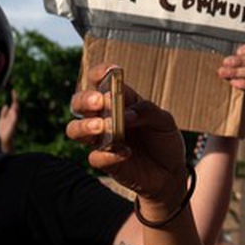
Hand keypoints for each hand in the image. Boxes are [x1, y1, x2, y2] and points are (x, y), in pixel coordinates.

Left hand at [0, 90, 19, 152]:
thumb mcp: (2, 119)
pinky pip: (14, 119)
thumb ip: (4, 113)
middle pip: (16, 106)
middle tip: (14, 92)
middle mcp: (14, 116)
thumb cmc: (4, 130)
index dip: (14, 97)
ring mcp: (14, 121)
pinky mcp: (12, 126)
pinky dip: (15, 115)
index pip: (14, 104)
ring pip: (16, 112)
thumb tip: (6, 105)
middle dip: (16, 99)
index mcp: (11, 114)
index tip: (13, 90)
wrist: (4, 139)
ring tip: (15, 99)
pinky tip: (14, 110)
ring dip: (16, 105)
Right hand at [66, 69, 188, 204]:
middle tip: (100, 102)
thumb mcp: (164, 121)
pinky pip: (95, 157)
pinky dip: (108, 154)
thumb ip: (147, 111)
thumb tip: (126, 114)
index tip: (108, 72)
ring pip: (74, 129)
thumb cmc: (164, 140)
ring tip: (104, 127)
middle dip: (85, 99)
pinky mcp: (104, 162)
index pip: (99, 81)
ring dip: (85, 126)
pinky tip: (126, 152)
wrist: (170, 172)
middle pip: (79, 102)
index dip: (99, 73)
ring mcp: (101, 139)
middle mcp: (104, 117)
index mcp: (119, 100)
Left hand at [218, 42, 244, 115]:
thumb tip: (227, 59)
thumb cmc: (242, 84)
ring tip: (225, 73)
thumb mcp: (240, 69)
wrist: (244, 107)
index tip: (238, 51)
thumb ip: (237, 62)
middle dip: (239, 61)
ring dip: (237, 71)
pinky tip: (234, 83)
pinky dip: (243, 83)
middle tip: (225, 63)